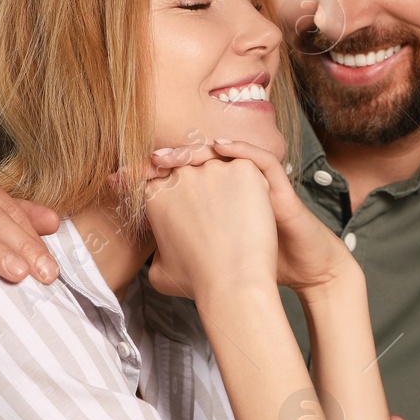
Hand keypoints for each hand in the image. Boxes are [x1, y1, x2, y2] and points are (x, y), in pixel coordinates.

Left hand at [151, 139, 353, 295]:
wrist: (298, 270)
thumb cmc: (256, 266)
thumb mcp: (206, 263)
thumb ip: (181, 258)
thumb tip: (150, 260)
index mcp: (214, 200)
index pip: (178, 177)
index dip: (149, 174)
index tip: (120, 180)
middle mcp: (232, 186)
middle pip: (195, 159)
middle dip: (169, 158)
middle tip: (148, 161)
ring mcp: (254, 183)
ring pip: (223, 154)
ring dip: (196, 150)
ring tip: (174, 156)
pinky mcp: (277, 185)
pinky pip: (259, 158)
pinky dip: (240, 149)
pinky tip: (220, 149)